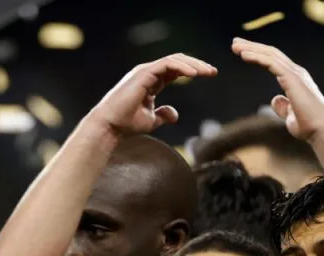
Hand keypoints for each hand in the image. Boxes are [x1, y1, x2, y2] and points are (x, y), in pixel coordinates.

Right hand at [87, 54, 216, 135]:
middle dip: (197, 64)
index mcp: (150, 81)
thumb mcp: (151, 121)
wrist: (110, 127)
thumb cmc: (126, 125)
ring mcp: (145, 71)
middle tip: (213, 72)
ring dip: (193, 64)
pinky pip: (167, 64)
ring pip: (174, 60)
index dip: (193, 70)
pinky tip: (194, 74)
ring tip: (207, 72)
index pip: (175, 69)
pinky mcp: (143, 73)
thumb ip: (163, 115)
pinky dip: (182, 67)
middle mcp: (148, 73)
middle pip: (177, 61)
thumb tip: (175, 115)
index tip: (210, 75)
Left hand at [231, 38, 323, 141]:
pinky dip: (257, 57)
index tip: (242, 52)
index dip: (258, 55)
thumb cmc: (309, 126)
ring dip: (251, 49)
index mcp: (295, 79)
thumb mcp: (290, 115)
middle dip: (252, 47)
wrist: (322, 131)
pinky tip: (244, 55)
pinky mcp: (293, 79)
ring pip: (270, 55)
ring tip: (235, 46)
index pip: (274, 61)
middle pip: (271, 54)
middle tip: (235, 43)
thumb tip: (274, 99)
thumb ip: (283, 106)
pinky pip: (272, 63)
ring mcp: (296, 74)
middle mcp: (296, 73)